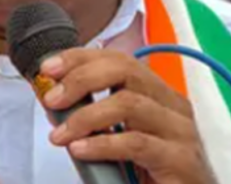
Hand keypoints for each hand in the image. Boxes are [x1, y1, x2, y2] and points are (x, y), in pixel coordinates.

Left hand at [41, 48, 216, 183]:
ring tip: (60, 135)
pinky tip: (81, 150)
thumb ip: (97, 120)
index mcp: (159, 96)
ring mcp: (180, 131)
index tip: (50, 68)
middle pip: (127, 71)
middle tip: (52, 98)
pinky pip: (137, 143)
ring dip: (86, 116)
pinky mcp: (180, 159)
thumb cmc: (155, 175)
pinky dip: (103, 144)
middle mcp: (173, 106)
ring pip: (129, 103)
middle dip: (82, 78)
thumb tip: (57, 104)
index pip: (121, 60)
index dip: (83, 58)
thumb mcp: (122, 139)